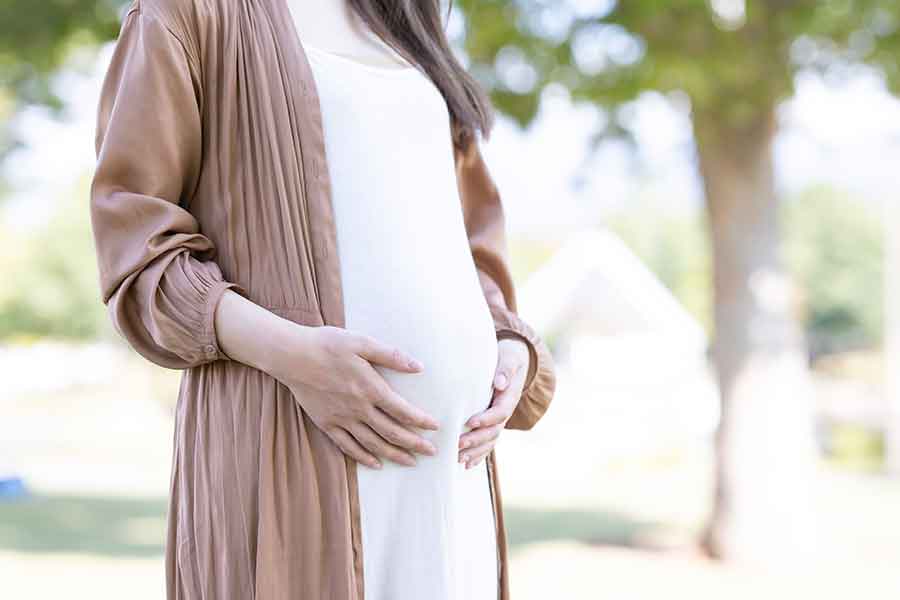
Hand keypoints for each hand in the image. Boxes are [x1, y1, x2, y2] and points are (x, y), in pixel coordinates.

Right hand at [271, 324, 440, 468]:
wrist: (292, 355)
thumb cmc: (328, 344)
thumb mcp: (362, 342)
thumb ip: (391, 355)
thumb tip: (419, 366)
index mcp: (370, 388)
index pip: (403, 411)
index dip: (421, 421)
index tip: (435, 427)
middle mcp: (358, 408)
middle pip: (392, 432)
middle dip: (415, 444)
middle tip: (432, 452)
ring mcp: (342, 419)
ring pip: (373, 444)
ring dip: (394, 454)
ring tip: (411, 462)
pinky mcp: (326, 424)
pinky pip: (348, 446)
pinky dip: (364, 457)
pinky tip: (376, 463)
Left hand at [457, 337, 529, 468]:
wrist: (514, 360)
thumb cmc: (508, 357)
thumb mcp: (510, 358)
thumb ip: (506, 369)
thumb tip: (499, 383)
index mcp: (509, 397)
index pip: (499, 412)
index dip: (486, 419)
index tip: (470, 422)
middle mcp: (505, 412)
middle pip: (493, 431)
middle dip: (476, 440)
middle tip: (458, 444)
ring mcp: (499, 420)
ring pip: (490, 440)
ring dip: (476, 451)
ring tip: (459, 459)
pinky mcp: (492, 423)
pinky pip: (487, 442)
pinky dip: (479, 455)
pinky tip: (466, 464)